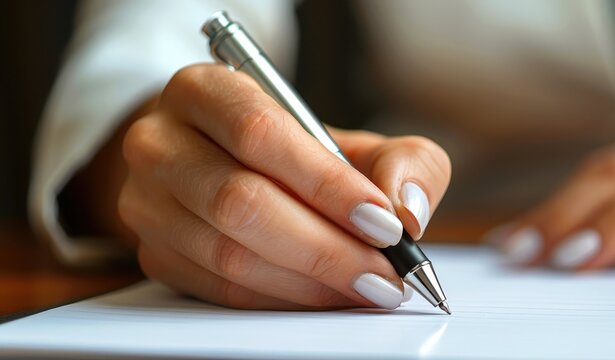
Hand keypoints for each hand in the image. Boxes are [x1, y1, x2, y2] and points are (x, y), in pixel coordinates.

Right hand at [118, 64, 449, 308]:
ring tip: (367, 288)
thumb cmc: (297, 154)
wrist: (223, 167)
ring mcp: (146, 202)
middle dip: (327, 247)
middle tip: (386, 273)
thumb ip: (402, 161)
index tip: (384, 223)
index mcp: (205, 90)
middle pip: (241, 201)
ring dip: (310, 282)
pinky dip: (284, 299)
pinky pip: (221, 290)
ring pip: (229, 254)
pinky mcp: (154, 252)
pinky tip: (327, 296)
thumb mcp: (356, 140)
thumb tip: (407, 211)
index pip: (261, 132)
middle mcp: (160, 142)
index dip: (327, 184)